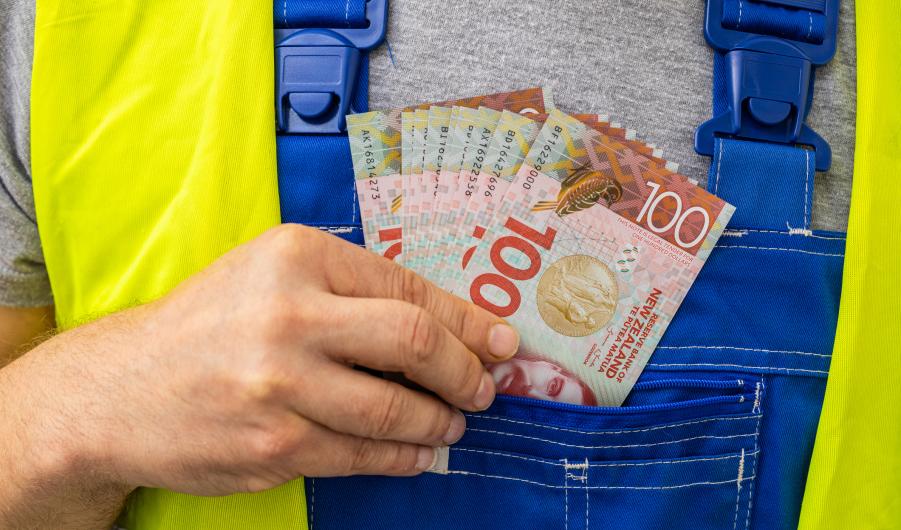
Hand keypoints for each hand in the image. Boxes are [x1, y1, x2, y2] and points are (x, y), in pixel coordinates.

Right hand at [18, 224, 518, 496]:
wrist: (118, 390)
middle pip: (413, 342)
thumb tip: (448, 325)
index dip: (466, 320)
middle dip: (465, 371)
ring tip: (452, 423)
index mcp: (295, 256)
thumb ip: (351, 291)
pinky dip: (404, 456)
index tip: (501, 342)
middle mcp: (288, 314)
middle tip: (483, 388)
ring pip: (395, 408)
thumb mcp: (270, 277)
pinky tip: (417, 452)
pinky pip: (363, 454)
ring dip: (440, 421)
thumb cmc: (205, 327)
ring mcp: (279, 384)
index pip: (406, 287)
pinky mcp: (274, 444)